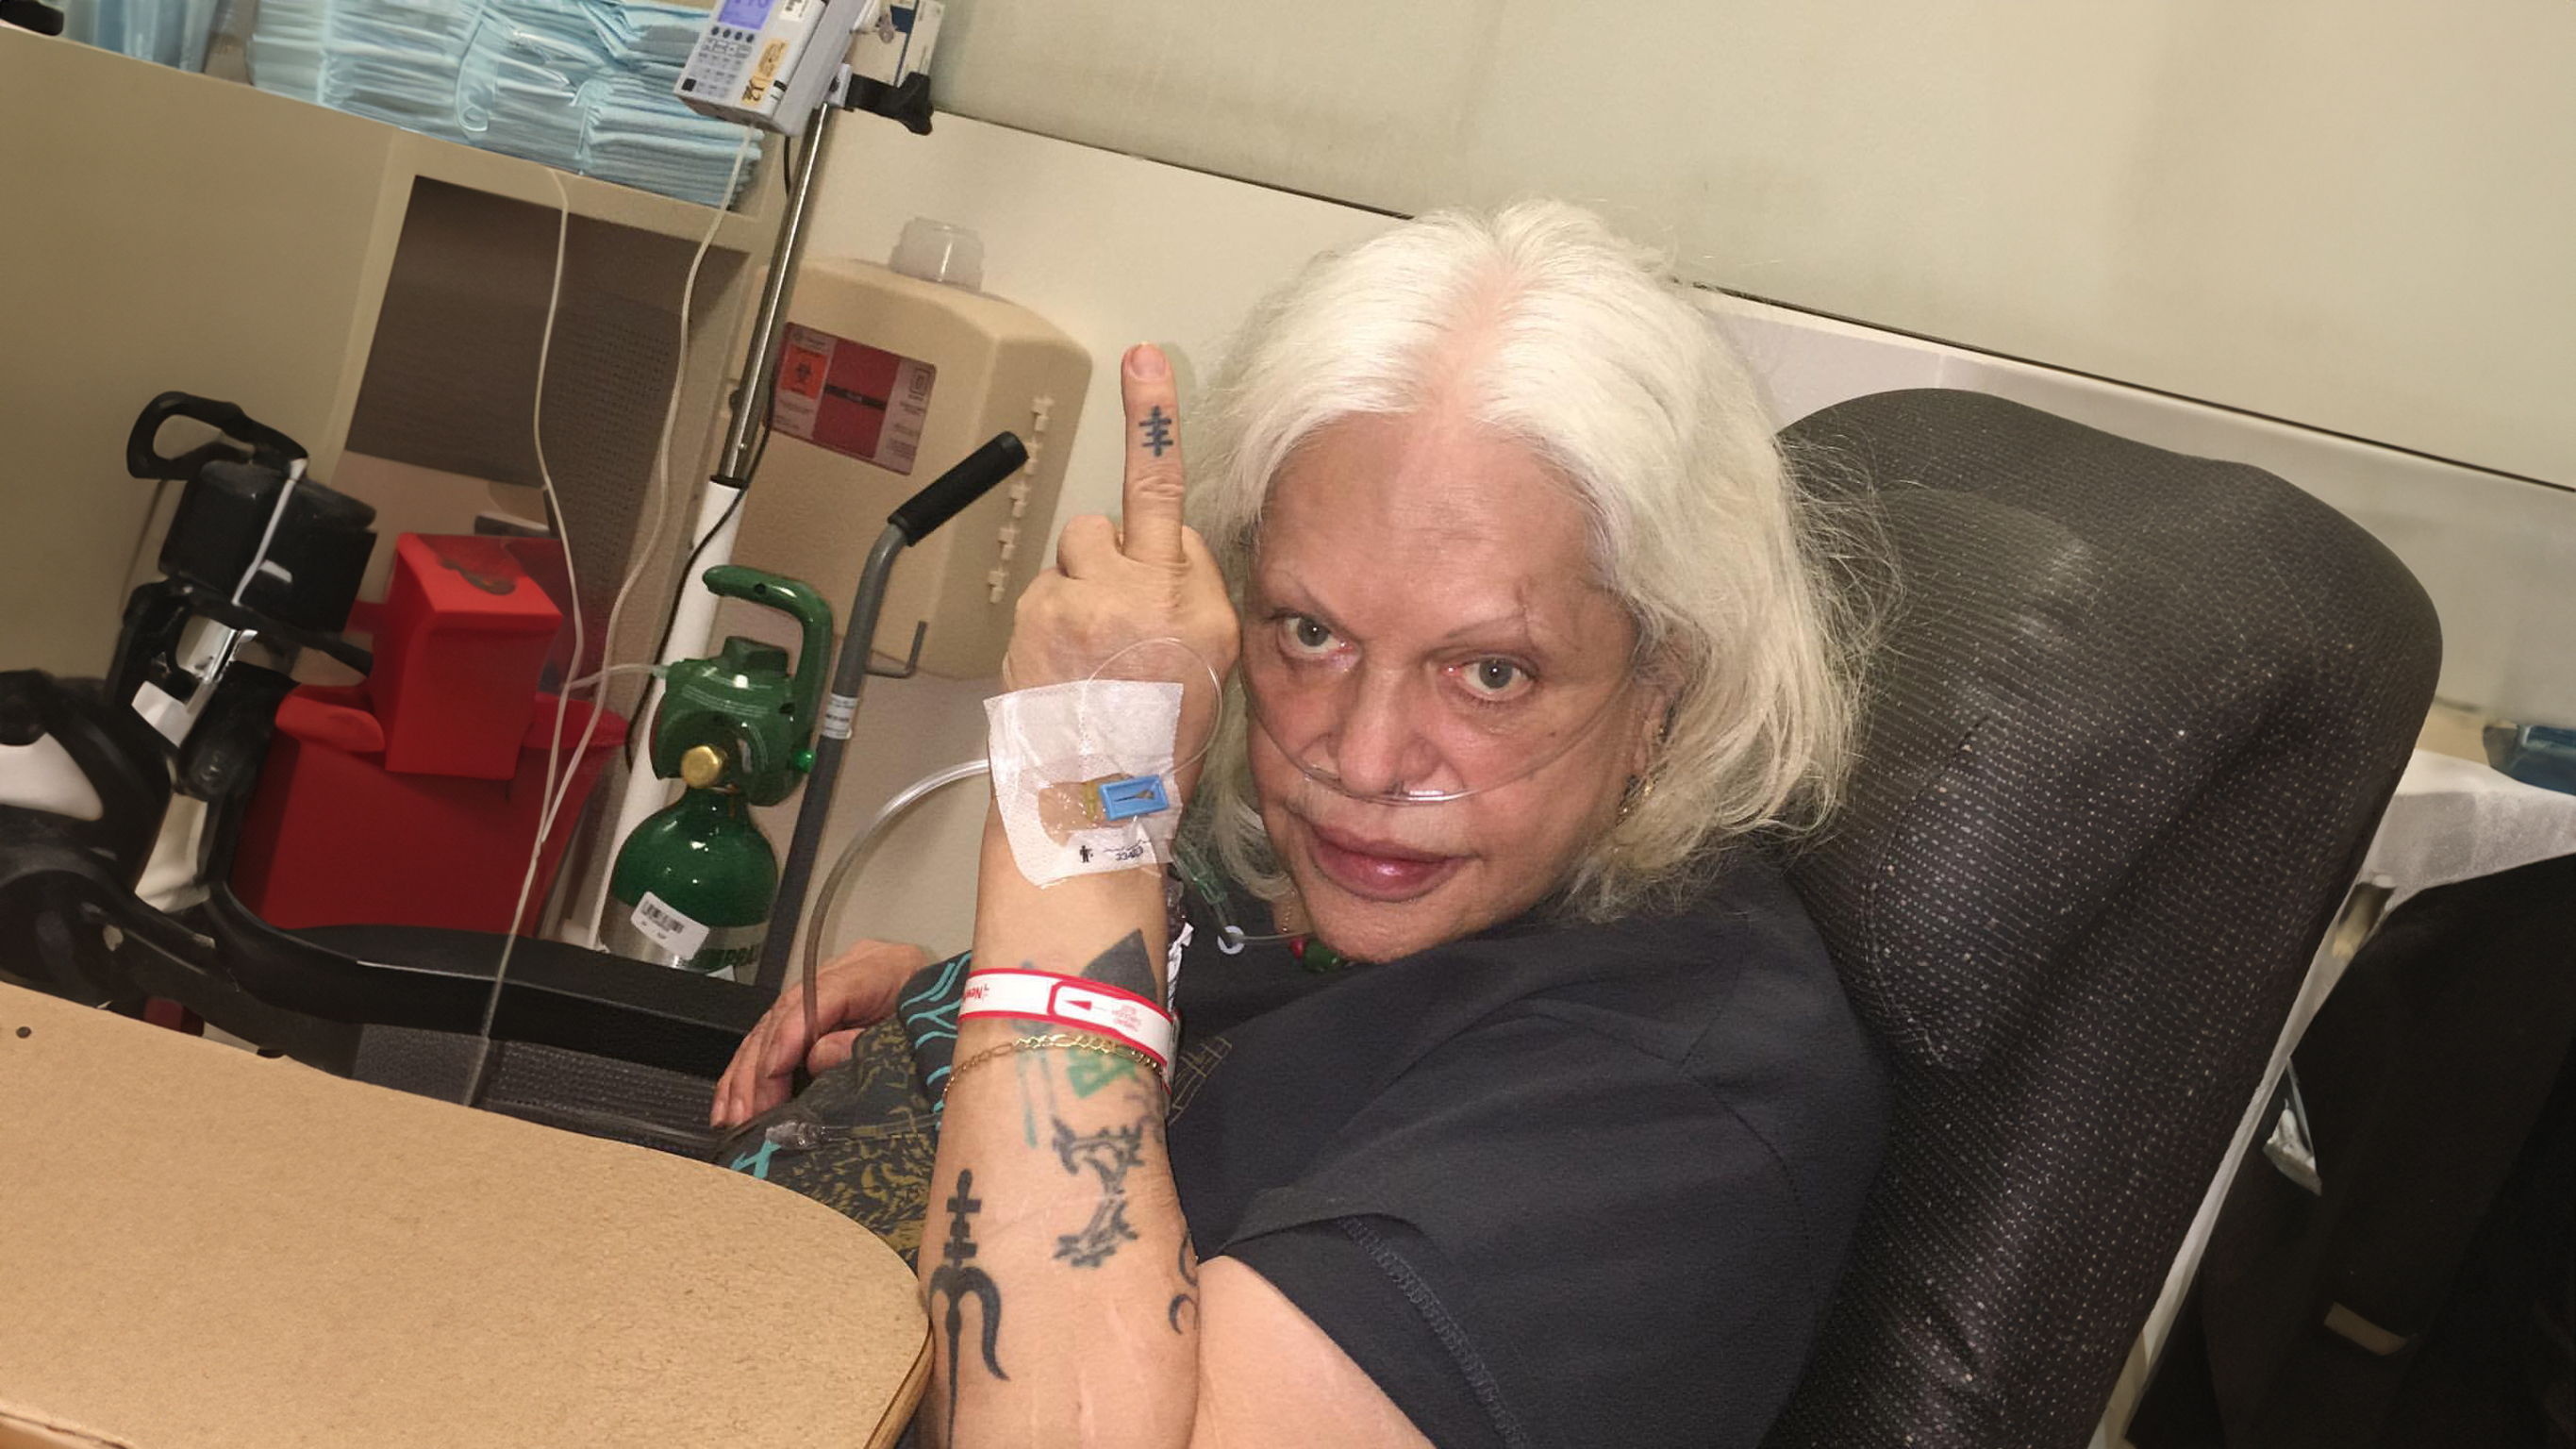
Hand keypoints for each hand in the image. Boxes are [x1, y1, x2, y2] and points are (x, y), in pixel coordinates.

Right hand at [709, 937, 929, 1127]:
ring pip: (771, 1024)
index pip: (821, 995)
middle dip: (760, 1066)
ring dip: (747, 1073)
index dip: (791, 1034)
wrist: (969, 1009)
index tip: (772, 1071)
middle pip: (787, 1012)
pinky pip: (775, 1034)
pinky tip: (732, 1098)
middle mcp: (849, 969)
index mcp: (881, 968)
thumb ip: (865, 1044)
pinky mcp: (819, 1006)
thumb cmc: (945, 1023)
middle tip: (748, 1110)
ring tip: (732, 1113)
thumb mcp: (915, 1035)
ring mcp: (831, 984)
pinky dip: (751, 1068)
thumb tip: (815, 1057)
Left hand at [1004, 344, 1237, 797]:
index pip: (1165, 488)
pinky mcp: (1031, 620)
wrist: (1096, 801)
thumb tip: (1160, 545)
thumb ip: (1191, 586)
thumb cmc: (1157, 739)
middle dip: (1102, 563)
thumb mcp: (1214, 657)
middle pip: (1101, 527)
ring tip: (1088, 660)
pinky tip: (1065, 672)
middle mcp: (1133, 590)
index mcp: (1189, 596)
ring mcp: (1074, 603)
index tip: (1142, 357)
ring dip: (1074, 595)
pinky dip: (1047, 625)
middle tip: (1113, 626)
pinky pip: (1039, 596)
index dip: (1152, 416)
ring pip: (1067, 564)